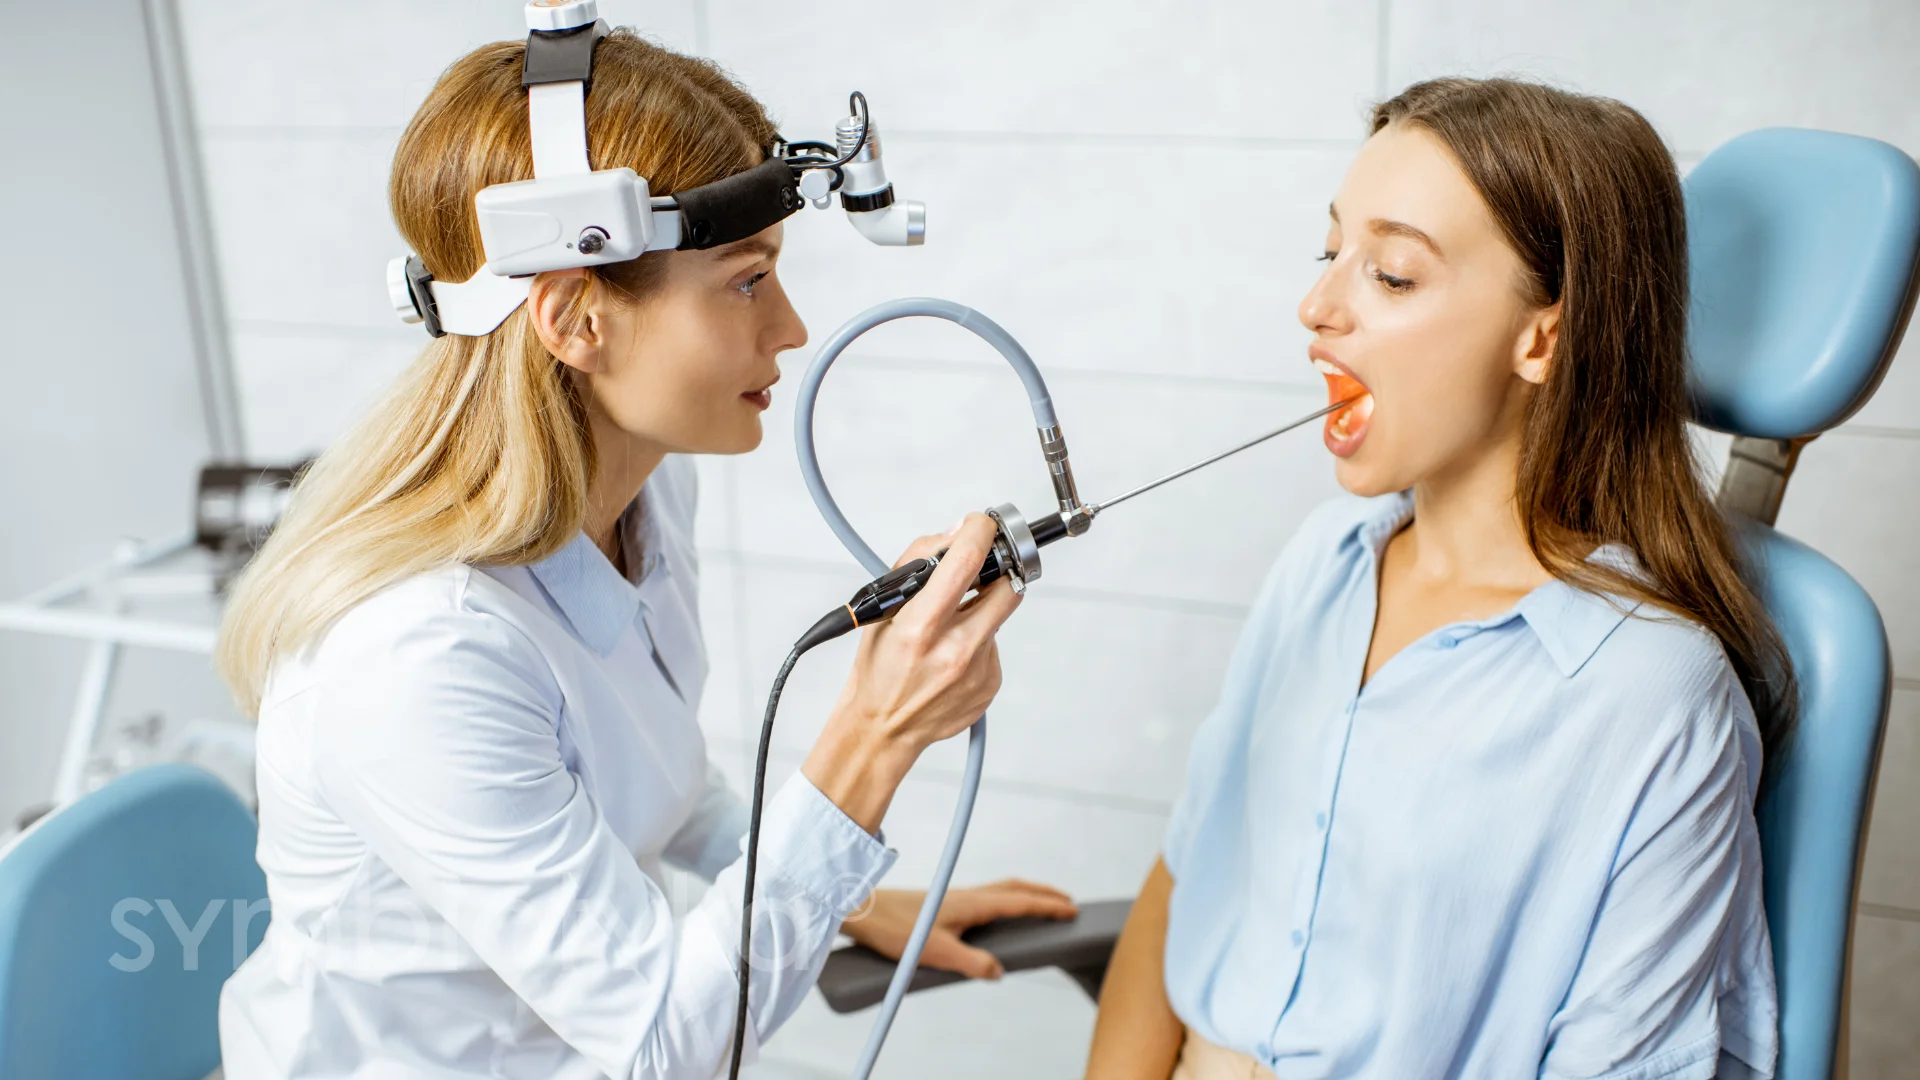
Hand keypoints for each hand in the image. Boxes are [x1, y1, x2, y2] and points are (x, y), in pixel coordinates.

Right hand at [804, 514, 1022, 831]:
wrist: (882, 729)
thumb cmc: (877, 669)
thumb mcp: (883, 610)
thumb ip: (917, 564)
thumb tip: (954, 536)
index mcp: (921, 627)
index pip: (966, 562)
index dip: (980, 532)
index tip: (980, 524)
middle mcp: (955, 650)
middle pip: (1008, 586)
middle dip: (997, 569)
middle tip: (979, 570)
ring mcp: (978, 670)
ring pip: (999, 615)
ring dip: (980, 609)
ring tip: (948, 627)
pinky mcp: (991, 684)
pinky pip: (995, 644)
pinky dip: (978, 639)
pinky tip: (951, 656)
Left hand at [841, 880, 1078, 979]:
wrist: (864, 912)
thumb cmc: (897, 930)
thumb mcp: (937, 952)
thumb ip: (971, 963)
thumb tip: (1000, 971)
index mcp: (972, 904)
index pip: (1020, 902)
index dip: (1048, 906)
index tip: (1073, 910)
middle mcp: (968, 896)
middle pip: (1016, 888)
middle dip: (1044, 893)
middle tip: (1068, 902)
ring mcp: (957, 898)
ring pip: (1002, 890)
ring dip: (1026, 893)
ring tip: (1041, 904)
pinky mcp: (946, 904)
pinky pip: (989, 896)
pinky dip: (1008, 898)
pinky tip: (1000, 915)